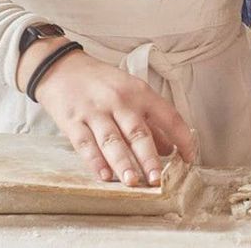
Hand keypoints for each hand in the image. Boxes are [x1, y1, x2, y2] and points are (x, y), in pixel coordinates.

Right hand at [20, 40, 195, 185]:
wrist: (61, 67)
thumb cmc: (101, 83)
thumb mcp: (131, 92)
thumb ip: (150, 120)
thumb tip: (170, 148)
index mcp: (140, 92)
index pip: (168, 116)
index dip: (182, 138)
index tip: (189, 158)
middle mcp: (120, 101)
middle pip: (138, 133)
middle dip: (149, 158)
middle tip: (158, 180)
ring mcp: (95, 112)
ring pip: (113, 140)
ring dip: (123, 163)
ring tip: (133, 182)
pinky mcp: (73, 121)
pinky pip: (86, 144)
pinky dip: (95, 161)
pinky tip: (104, 176)